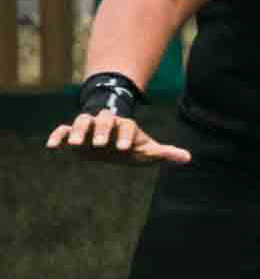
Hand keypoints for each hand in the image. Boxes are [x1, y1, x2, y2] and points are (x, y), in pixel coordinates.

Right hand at [47, 111, 191, 165]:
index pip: (127, 126)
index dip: (126, 136)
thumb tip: (189, 158)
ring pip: (81, 122)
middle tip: (100, 144)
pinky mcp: (73, 134)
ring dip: (78, 131)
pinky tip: (52, 147)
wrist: (111, 141)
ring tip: (76, 145)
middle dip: (101, 131)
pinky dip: (58, 136)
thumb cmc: (132, 146)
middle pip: (103, 120)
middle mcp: (106, 123)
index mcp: (125, 126)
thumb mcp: (148, 151)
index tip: (124, 149)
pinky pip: (63, 131)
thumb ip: (165, 153)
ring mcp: (89, 127)